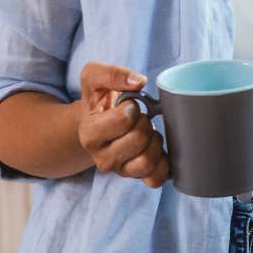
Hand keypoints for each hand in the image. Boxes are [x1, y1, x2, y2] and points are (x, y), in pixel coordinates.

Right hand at [77, 62, 168, 187]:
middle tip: (139, 118)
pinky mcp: (135, 177)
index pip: (122, 120)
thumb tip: (138, 82)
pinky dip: (162, 163)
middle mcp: (102, 157)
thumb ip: (111, 74)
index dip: (132, 108)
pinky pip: (156, 178)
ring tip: (147, 132)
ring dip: (154, 142)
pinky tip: (156, 149)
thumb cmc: (99, 100)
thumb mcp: (94, 78)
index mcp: (90, 134)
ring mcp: (119, 170)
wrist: (96, 122)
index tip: (129, 105)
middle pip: (138, 139)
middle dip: (144, 123)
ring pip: (146, 161)